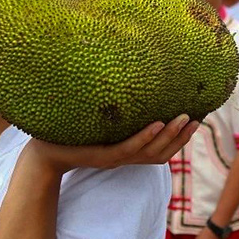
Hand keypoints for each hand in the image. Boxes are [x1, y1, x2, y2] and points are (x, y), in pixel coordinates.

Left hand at [26, 114, 199, 171]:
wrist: (41, 151)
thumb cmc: (68, 133)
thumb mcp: (97, 120)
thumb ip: (115, 109)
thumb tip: (129, 80)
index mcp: (127, 150)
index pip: (161, 150)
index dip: (180, 138)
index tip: (196, 119)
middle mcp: (124, 157)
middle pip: (162, 153)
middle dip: (181, 138)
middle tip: (196, 119)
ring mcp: (113, 158)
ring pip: (150, 152)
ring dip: (169, 136)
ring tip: (183, 119)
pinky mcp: (101, 156)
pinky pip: (128, 148)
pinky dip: (145, 138)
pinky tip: (156, 123)